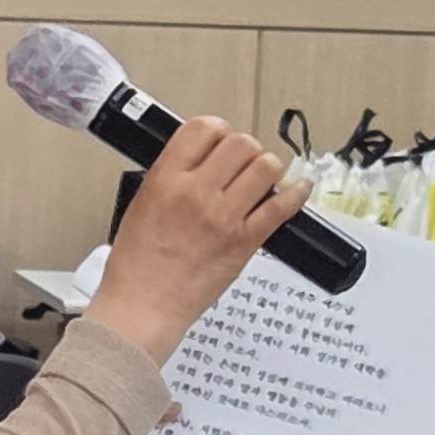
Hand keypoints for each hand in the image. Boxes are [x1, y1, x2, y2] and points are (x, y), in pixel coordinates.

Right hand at [87, 117, 301, 362]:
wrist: (143, 305)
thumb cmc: (136, 265)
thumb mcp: (141, 204)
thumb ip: (171, 177)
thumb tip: (201, 160)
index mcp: (166, 179)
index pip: (203, 128)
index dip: (217, 130)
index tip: (219, 141)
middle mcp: (197, 192)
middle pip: (241, 143)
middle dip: (244, 149)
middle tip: (240, 164)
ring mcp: (224, 217)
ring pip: (266, 167)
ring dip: (267, 169)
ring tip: (260, 180)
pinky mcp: (245, 242)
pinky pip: (282, 207)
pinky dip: (296, 193)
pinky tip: (298, 189)